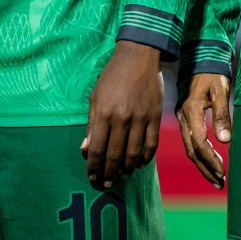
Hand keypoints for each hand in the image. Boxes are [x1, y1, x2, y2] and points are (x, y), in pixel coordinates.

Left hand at [84, 41, 162, 187]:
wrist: (138, 56)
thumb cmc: (112, 76)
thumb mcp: (95, 96)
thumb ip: (91, 124)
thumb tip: (85, 149)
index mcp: (104, 114)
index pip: (97, 148)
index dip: (94, 166)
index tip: (92, 177)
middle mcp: (122, 119)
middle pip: (115, 154)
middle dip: (109, 173)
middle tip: (107, 183)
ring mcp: (140, 118)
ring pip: (133, 152)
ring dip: (127, 169)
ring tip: (122, 176)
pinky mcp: (155, 116)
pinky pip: (151, 143)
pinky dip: (146, 158)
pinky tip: (140, 164)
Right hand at [176, 72, 231, 188]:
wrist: (199, 58)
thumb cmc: (213, 73)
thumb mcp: (221, 89)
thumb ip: (222, 114)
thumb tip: (225, 141)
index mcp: (191, 111)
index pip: (200, 143)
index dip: (211, 160)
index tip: (223, 172)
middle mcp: (183, 117)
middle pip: (192, 151)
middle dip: (206, 169)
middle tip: (220, 183)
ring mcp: (182, 118)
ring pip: (190, 148)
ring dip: (202, 165)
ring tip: (216, 179)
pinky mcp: (185, 118)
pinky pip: (190, 141)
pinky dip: (199, 154)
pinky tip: (208, 162)